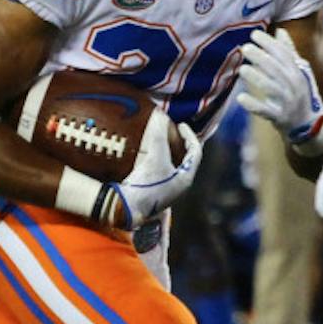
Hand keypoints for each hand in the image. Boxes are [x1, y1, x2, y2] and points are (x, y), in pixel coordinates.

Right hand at [110, 112, 201, 228]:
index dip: (189, 135)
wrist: (127, 208)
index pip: (195, 151)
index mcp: (186, 177)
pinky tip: (148, 152)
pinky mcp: (154, 191)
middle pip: (185, 158)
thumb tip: (160, 115)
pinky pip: (161, 170)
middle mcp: (179, 184)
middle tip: (172, 130)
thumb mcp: (155, 157)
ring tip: (161, 138)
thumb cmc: (146, 184)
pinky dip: (158, 158)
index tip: (180, 124)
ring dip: (168, 150)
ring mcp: (167, 189)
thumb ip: (159, 136)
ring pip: (172, 164)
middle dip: (179, 142)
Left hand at [237, 29, 322, 154]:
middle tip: (245, 48)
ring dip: (256, 78)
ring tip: (242, 69)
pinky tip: (240, 98)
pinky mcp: (280, 118)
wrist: (310, 125)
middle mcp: (295, 85)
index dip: (269, 43)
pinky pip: (266, 111)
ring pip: (271, 88)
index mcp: (298, 72)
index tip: (254, 34)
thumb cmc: (301, 93)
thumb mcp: (299, 72)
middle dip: (261, 57)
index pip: (284, 54)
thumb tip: (280, 31)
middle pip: (276, 69)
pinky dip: (253, 105)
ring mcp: (288, 102)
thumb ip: (289, 53)